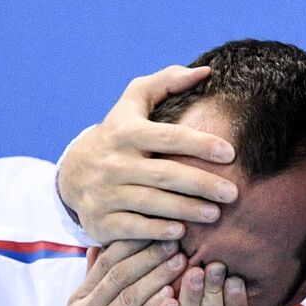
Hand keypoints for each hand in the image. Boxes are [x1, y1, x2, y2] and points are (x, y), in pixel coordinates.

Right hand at [14, 240, 185, 305]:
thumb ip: (92, 289)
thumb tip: (98, 250)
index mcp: (78, 302)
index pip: (106, 261)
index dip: (135, 242)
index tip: (162, 227)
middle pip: (118, 273)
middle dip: (149, 253)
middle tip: (178, 237)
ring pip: (126, 297)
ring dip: (156, 277)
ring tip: (183, 262)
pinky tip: (172, 299)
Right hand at [58, 65, 238, 241]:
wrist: (72, 175)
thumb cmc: (118, 135)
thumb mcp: (133, 104)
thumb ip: (166, 83)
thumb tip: (205, 72)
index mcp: (125, 132)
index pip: (168, 137)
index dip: (200, 144)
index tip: (230, 153)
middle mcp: (114, 163)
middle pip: (165, 174)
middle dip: (202, 184)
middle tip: (232, 192)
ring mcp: (105, 193)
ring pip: (152, 203)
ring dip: (187, 210)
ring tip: (216, 214)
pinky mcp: (101, 221)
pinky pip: (133, 228)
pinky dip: (158, 232)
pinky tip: (182, 233)